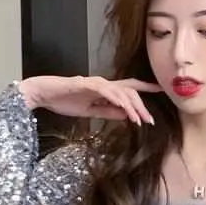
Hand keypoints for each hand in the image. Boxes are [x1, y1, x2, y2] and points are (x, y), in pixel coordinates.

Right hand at [19, 75, 160, 125]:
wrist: (44, 94)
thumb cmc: (65, 101)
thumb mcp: (91, 111)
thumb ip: (108, 112)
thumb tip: (127, 116)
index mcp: (105, 89)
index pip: (130, 88)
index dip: (146, 88)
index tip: (161, 92)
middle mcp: (104, 83)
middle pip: (130, 91)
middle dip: (142, 105)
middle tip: (151, 121)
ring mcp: (96, 83)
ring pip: (122, 92)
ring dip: (133, 107)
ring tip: (142, 121)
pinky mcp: (87, 84)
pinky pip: (108, 93)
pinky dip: (119, 103)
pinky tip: (127, 112)